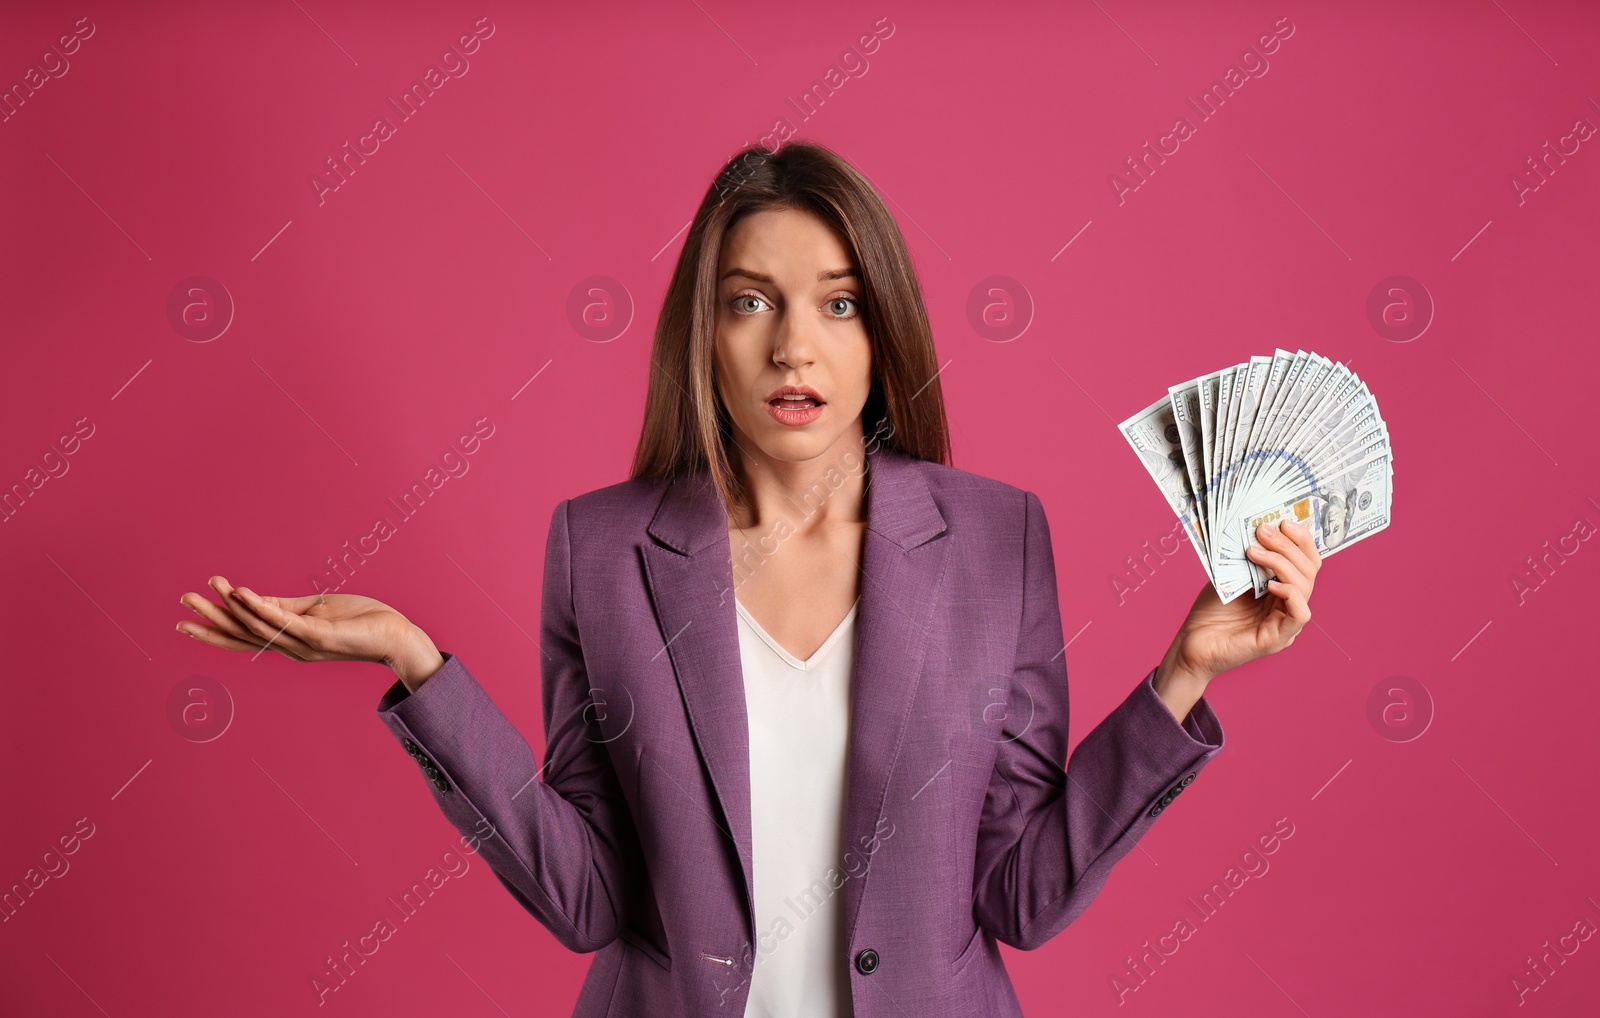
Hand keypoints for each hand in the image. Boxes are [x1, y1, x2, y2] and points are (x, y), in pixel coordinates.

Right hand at [176, 575, 422, 671]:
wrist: (395, 635)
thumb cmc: (359, 621)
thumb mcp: (314, 610)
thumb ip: (284, 606)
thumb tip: (252, 598)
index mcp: (288, 641)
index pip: (244, 635)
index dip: (214, 627)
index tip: (184, 619)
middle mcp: (290, 647)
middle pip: (242, 634)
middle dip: (210, 619)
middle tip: (182, 603)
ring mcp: (304, 644)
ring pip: (257, 626)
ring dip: (229, 607)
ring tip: (205, 589)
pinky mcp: (319, 635)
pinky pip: (283, 620)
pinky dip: (260, 607)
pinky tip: (241, 593)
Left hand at [1163, 519, 1321, 682]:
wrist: (1190, 645)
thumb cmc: (1210, 612)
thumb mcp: (1230, 575)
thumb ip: (1248, 557)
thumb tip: (1258, 526)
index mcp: (1282, 590)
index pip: (1306, 561)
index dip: (1300, 539)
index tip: (1283, 520)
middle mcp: (1289, 606)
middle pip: (1308, 570)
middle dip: (1287, 545)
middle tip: (1263, 531)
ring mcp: (1286, 624)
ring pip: (1305, 587)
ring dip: (1282, 563)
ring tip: (1254, 551)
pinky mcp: (1277, 639)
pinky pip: (1300, 614)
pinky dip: (1290, 593)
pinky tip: (1269, 584)